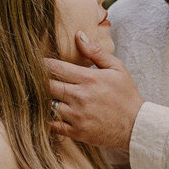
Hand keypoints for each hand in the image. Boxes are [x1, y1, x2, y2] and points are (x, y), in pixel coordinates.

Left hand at [45, 31, 144, 150]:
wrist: (136, 126)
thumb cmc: (126, 95)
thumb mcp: (117, 68)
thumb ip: (96, 52)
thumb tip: (78, 35)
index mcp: (89, 79)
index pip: (55, 68)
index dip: (42, 64)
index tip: (36, 62)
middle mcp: (80, 97)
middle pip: (46, 86)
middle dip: (37, 81)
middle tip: (31, 78)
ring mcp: (77, 116)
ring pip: (47, 105)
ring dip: (41, 100)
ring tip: (37, 95)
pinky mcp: (76, 132)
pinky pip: (52, 126)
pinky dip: (46, 119)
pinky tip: (45, 113)